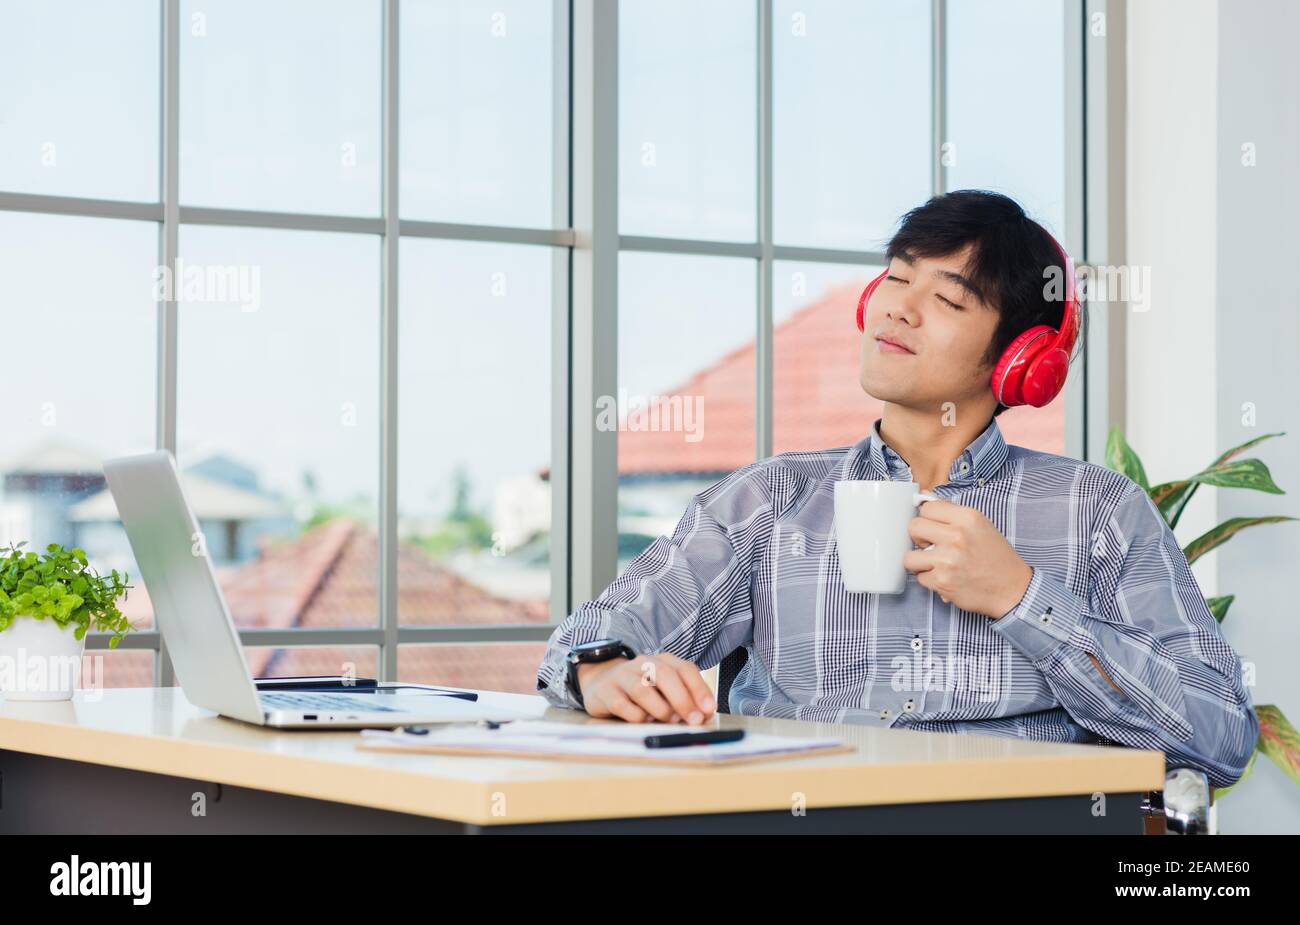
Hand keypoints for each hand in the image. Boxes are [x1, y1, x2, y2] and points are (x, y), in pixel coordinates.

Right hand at [576, 652, 716, 723]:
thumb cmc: (640, 690)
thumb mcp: (663, 690)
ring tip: (670, 720)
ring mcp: (622, 677)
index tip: (709, 709)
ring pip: (642, 689)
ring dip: (660, 708)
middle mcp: (642, 664)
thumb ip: (684, 699)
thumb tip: (704, 715)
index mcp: (661, 661)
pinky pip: (621, 705)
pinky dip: (636, 716)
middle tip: (694, 720)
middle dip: (682, 699)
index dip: (699, 689)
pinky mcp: (606, 693)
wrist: (601, 683)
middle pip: (664, 675)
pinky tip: (643, 721)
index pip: (685, 669)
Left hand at [902, 498, 1032, 618]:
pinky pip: (920, 578)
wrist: (1013, 589)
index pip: (926, 508)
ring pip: (909, 557)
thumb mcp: (980, 525)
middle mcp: (957, 536)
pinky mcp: (942, 582)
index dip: (927, 518)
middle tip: (932, 546)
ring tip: (936, 564)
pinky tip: (946, 577)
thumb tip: (922, 497)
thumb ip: (950, 511)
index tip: (934, 527)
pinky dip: (930, 580)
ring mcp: (947, 560)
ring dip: (920, 562)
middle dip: (919, 538)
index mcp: (967, 517)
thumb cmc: (996, 557)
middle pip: (913, 527)